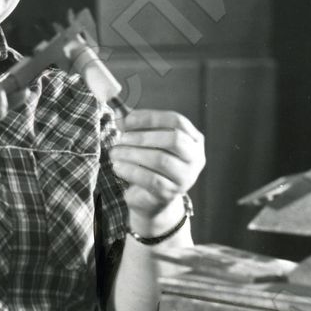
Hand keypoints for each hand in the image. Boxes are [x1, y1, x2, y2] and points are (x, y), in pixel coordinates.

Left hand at [108, 109, 204, 232]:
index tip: (127, 119)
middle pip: (174, 139)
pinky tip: (118, 167)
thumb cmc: (150, 165)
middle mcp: (195, 159)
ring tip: (115, 153)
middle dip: (143, 137)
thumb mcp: (145, 142)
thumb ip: (135, 126)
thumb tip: (118, 110)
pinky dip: (130, 170)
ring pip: (161, 160)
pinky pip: (150, 179)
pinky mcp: (170, 194)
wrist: (152, 200)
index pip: (176, 121)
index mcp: (193, 140)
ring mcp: (185, 178)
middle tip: (121, 138)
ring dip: (132, 153)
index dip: (150, 118)